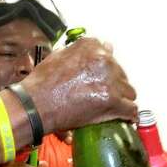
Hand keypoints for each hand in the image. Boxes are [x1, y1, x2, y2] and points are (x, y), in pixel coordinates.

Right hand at [19, 38, 136, 133]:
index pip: (110, 56)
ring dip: (121, 100)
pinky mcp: (113, 101)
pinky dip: (127, 116)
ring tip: (110, 110)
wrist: (36, 104)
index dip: (105, 71)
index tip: (100, 81)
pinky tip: (123, 119)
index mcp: (92, 46)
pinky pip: (131, 109)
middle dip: (114, 86)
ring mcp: (110, 81)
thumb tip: (104, 46)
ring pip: (129, 92)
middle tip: (100, 98)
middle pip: (121, 75)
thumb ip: (82, 51)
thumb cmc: (43, 82)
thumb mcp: (59, 55)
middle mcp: (105, 59)